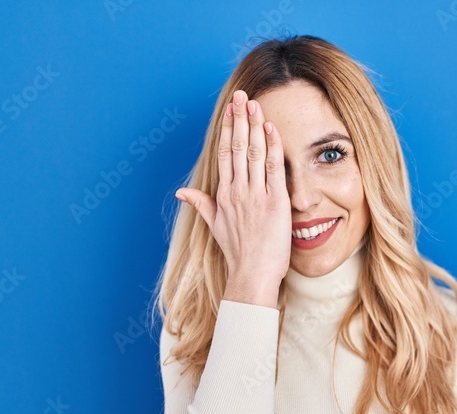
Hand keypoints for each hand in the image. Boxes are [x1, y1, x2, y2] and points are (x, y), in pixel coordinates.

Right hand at [176, 89, 290, 306]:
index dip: (227, 129)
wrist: (252, 275)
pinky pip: (273, 168)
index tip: (231, 109)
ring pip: (253, 152)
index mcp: (223, 195)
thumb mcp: (215, 226)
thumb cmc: (238, 253)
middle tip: (242, 95)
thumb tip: (181, 192)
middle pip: (236, 147)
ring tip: (255, 104)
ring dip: (254, 125)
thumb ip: (201, 204)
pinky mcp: (274, 202)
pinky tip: (271, 128)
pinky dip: (272, 146)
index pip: (224, 154)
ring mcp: (255, 196)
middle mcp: (237, 191)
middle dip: (239, 118)